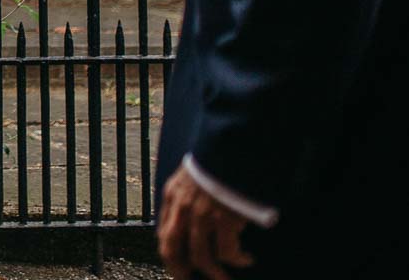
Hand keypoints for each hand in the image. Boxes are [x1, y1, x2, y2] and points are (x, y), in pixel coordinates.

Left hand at [157, 162, 254, 279]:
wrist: (235, 143)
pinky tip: (245, 259)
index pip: (163, 234)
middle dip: (180, 271)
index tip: (179, 268)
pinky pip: (227, 252)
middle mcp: (183, 207)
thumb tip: (190, 223)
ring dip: (214, 274)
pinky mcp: (225, 218)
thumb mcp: (191, 176)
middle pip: (172, 249)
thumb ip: (186, 197)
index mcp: (172, 195)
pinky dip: (236, 260)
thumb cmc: (219, 160)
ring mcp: (203, 214)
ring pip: (200, 257)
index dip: (171, 256)